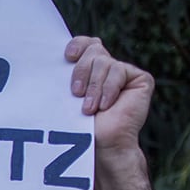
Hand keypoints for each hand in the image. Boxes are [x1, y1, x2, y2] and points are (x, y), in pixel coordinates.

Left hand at [65, 35, 152, 156]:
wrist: (98, 145)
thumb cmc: (76, 126)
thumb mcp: (65, 95)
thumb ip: (64, 74)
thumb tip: (50, 56)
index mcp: (88, 69)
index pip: (85, 44)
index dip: (78, 44)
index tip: (67, 57)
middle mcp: (106, 68)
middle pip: (93, 50)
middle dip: (81, 71)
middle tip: (75, 94)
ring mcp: (123, 73)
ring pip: (104, 62)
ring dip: (93, 87)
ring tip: (89, 108)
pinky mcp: (140, 79)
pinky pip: (119, 71)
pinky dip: (109, 89)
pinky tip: (106, 105)